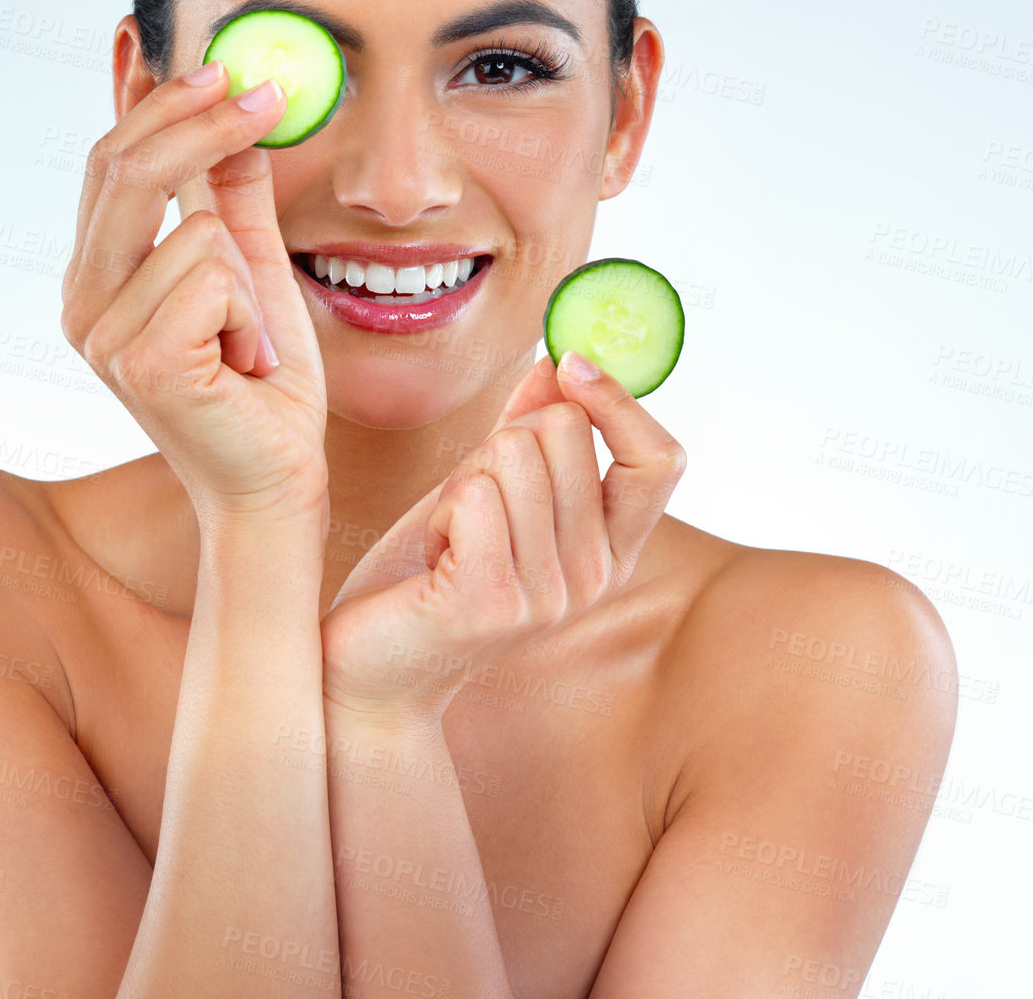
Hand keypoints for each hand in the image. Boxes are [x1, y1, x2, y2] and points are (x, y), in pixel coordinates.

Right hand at [60, 64, 328, 530]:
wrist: (276, 477)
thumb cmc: (262, 384)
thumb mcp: (250, 271)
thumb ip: (230, 200)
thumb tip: (233, 117)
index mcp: (100, 277)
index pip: (108, 165)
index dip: (138, 98)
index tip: (162, 38)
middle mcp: (85, 300)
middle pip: (125, 169)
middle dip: (200, 118)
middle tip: (265, 89)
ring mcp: (104, 334)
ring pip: (192, 229)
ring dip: (248, 280)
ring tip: (248, 339)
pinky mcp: (141, 361)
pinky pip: (214, 276)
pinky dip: (251, 315)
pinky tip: (244, 364)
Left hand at [319, 351, 686, 723]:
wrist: (372, 670)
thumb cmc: (427, 577)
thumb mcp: (487, 492)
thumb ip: (528, 432)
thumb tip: (558, 362)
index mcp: (610, 550)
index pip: (660, 459)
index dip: (621, 401)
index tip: (570, 362)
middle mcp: (596, 577)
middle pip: (564, 428)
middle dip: (499, 442)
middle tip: (470, 504)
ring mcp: (550, 594)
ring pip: (511, 451)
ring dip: (461, 480)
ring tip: (450, 537)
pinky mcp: (494, 601)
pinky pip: (473, 494)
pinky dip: (441, 509)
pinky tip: (434, 557)